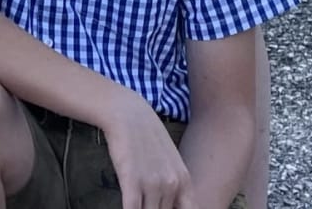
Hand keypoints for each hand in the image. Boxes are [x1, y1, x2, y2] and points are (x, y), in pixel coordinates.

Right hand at [99, 89, 192, 208]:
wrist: (127, 112)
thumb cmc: (147, 136)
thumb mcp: (170, 160)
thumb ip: (175, 185)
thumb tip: (173, 205)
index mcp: (184, 180)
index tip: (165, 207)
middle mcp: (172, 184)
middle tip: (147, 202)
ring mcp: (153, 183)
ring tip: (138, 203)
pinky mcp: (132, 181)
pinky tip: (129, 207)